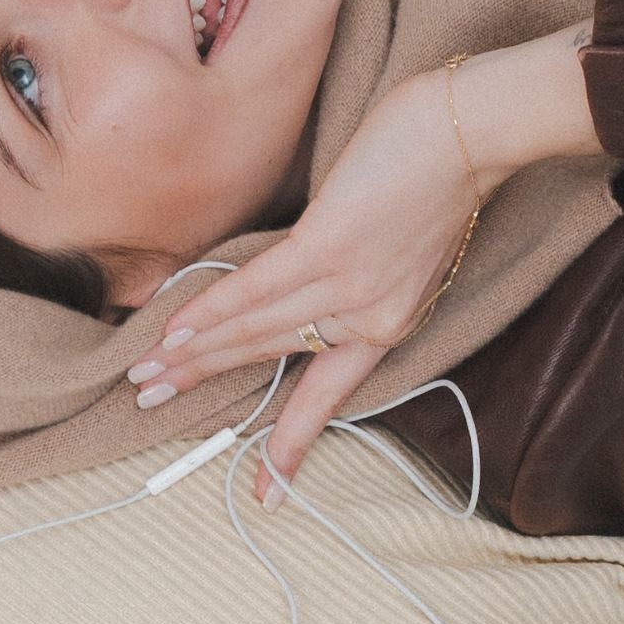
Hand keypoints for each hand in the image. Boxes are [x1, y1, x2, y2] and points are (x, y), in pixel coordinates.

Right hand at [124, 33, 596, 494]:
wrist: (474, 131)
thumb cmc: (444, 174)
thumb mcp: (413, 249)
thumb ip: (362, 276)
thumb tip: (307, 273)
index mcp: (389, 326)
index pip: (328, 395)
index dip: (292, 442)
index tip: (267, 492)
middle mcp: (367, 317)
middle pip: (270, 355)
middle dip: (204, 380)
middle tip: (152, 400)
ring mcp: (346, 285)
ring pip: (255, 328)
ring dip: (193, 352)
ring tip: (149, 372)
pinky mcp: (327, 247)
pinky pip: (256, 288)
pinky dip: (211, 309)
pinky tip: (176, 328)